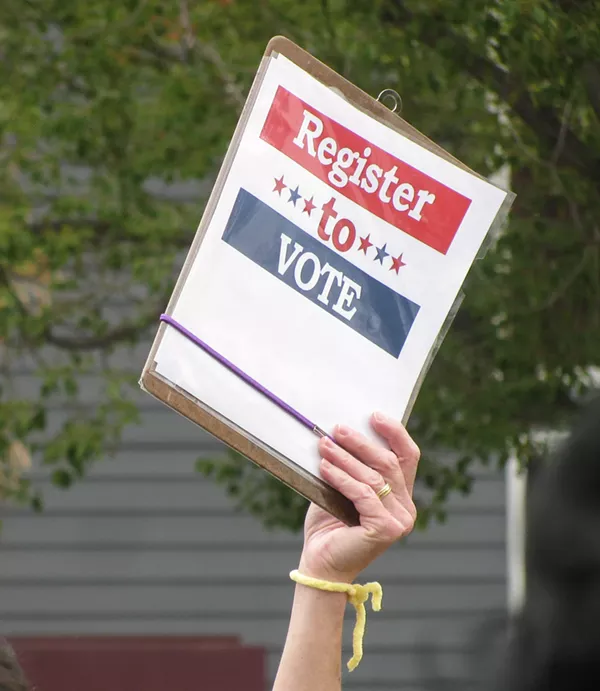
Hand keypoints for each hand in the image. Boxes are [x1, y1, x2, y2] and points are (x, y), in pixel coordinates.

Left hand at [298, 412, 419, 582]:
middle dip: (361, 443)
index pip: (407, 456)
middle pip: (388, 463)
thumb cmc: (328, 524)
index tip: (374, 415)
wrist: (319, 563)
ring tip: (324, 445)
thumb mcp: (342, 488)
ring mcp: (400, 521)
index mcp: (402, 496)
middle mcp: (407, 508)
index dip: (394, 432)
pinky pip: (363, 494)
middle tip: (337, 429)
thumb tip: (341, 432)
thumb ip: (351, 466)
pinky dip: (342, 478)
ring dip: (345, 458)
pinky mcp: (386, 529)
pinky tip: (324, 467)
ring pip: (374, 477)